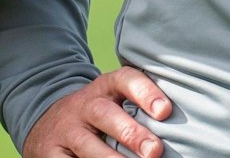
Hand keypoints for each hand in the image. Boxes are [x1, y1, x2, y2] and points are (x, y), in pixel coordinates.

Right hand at [24, 67, 172, 157]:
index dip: (144, 92)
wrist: (46, 126)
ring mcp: (65, 130)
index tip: (165, 111)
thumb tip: (183, 129)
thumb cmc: (98, 119)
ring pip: (87, 144)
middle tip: (155, 150)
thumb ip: (139, 109)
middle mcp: (83, 105)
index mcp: (104, 89)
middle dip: (131, 133)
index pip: (123, 80)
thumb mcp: (113, 104)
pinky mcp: (51, 153)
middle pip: (105, 114)